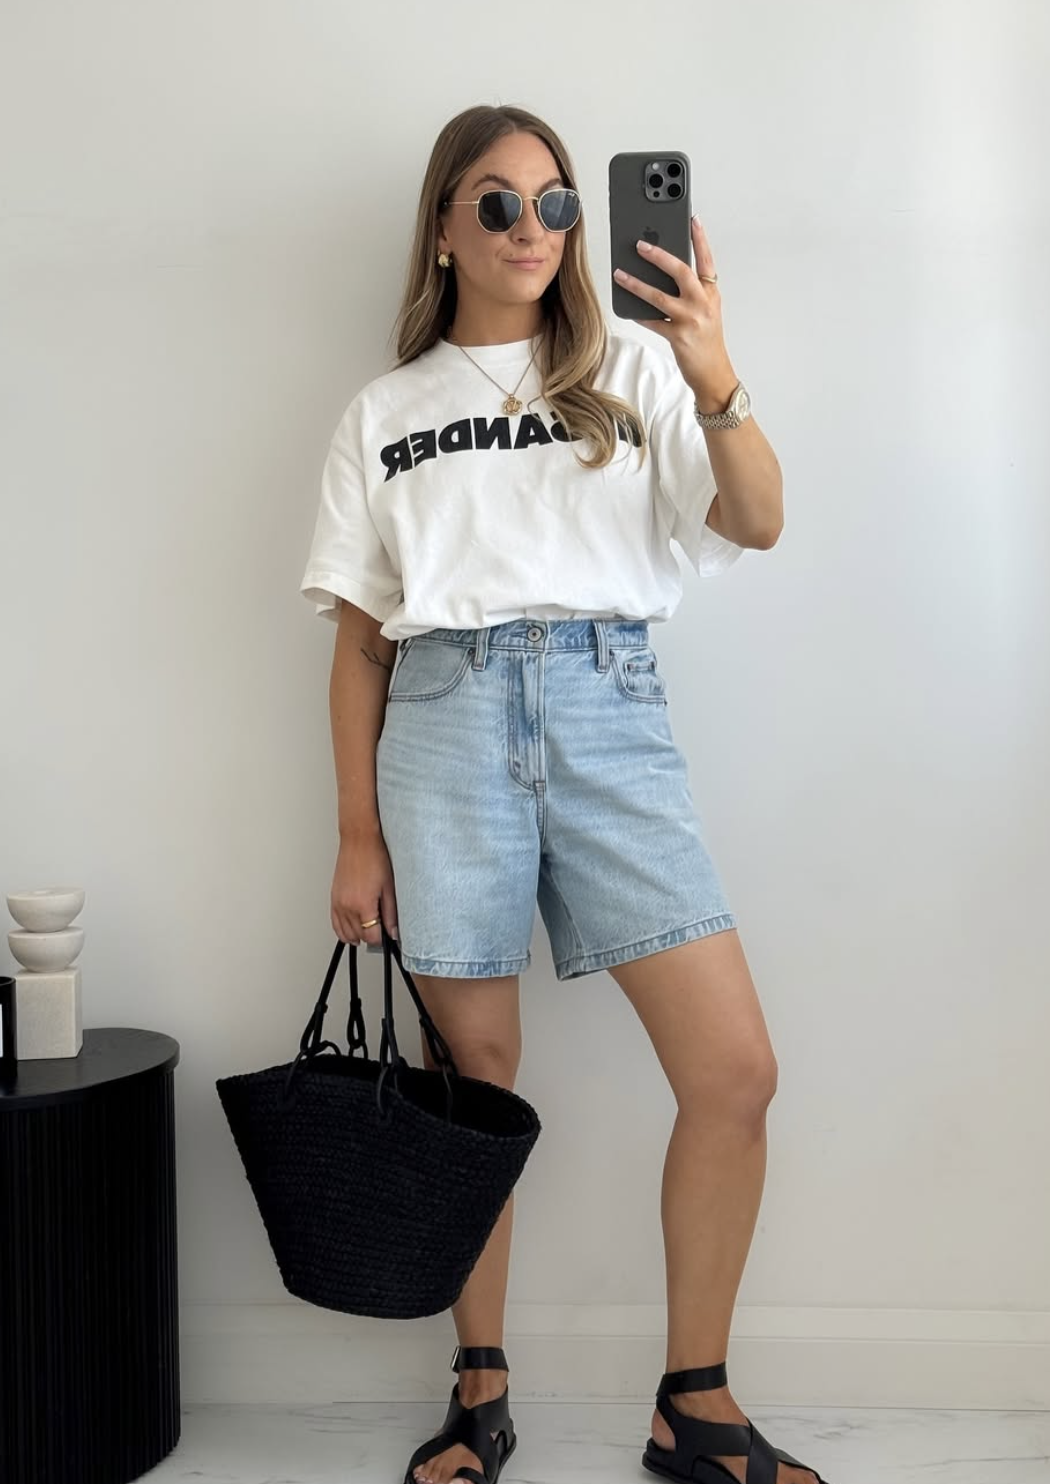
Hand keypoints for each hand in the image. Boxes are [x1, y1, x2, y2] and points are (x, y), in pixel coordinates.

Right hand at [331, 833, 398, 947]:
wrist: (358, 841)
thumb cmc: (374, 857)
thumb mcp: (389, 887)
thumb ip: (391, 913)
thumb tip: (393, 931)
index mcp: (362, 904)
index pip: (371, 936)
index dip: (382, 939)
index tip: (388, 935)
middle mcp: (347, 906)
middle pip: (358, 935)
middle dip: (371, 936)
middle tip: (382, 930)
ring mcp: (338, 903)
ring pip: (345, 933)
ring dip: (357, 935)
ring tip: (369, 932)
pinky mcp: (333, 899)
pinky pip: (335, 923)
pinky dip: (343, 930)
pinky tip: (352, 930)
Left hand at [613, 215, 734, 399]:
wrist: (714, 373)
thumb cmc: (707, 341)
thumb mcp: (706, 311)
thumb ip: (691, 292)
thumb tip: (663, 273)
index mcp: (711, 292)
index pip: (706, 259)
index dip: (699, 238)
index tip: (692, 219)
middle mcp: (702, 302)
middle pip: (680, 270)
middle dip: (658, 255)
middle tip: (639, 244)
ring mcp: (690, 319)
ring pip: (658, 296)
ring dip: (636, 284)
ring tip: (620, 274)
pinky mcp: (677, 336)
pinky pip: (652, 321)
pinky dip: (638, 313)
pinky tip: (627, 306)